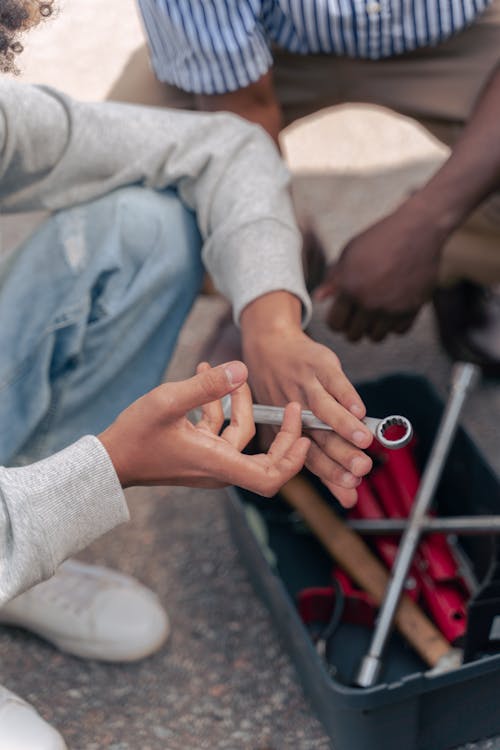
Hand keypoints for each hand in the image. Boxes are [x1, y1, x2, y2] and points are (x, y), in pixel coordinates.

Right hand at [99, 361, 309, 496]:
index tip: (305, 437)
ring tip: (219, 369)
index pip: (270, 478)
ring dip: (238, 404)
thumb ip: (207, 385)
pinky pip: (219, 432)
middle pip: (265, 457)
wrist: (110, 459)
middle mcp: (218, 467)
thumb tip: (242, 368)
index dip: (293, 461)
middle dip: (280, 429)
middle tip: (291, 404)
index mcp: (218, 463)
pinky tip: (203, 375)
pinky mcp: (197, 453)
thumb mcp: (170, 401)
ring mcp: (207, 461)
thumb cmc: (136, 435)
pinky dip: (217, 407)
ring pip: (239, 435)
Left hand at [240, 295, 373, 506]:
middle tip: (361, 469)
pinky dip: (346, 395)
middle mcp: (295, 412)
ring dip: (343, 425)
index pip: (311, 458)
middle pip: (319, 437)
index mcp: (288, 431)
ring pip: (323, 410)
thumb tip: (350, 499)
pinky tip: (360, 409)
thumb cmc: (286, 394)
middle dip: (341, 454)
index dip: (331, 473)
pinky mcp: (317, 365)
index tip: (352, 488)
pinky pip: (332, 381)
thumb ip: (325, 463)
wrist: (269, 346)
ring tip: (365, 440)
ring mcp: (305, 387)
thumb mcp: (295, 429)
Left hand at [315, 197, 447, 340]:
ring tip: (374, 315)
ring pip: (376, 338)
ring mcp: (392, 308)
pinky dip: (394, 325)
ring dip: (373, 328)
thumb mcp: (350, 253)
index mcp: (349, 287)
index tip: (342, 314)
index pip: (335, 324)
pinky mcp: (413, 309)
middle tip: (357, 316)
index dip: (336, 321)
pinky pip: (398, 331)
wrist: (418, 231)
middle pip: (354, 335)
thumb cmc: (379, 239)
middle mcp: (370, 302)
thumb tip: (319, 298)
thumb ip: (334, 278)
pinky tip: (392, 311)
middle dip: (353, 327)